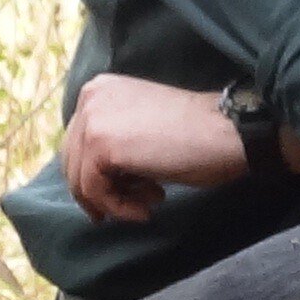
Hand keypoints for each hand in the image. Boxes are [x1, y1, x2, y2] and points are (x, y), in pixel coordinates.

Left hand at [65, 72, 251, 221]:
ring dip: (114, 202)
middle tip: (136, 205)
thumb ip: (115, 138)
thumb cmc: (198, 133)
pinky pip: (94, 191)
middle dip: (102, 191)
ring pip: (80, 181)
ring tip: (148, 206)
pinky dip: (119, 207)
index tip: (127, 193)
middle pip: (73, 162)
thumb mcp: (143, 127)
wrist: (225, 132)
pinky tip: (146, 210)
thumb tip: (94, 178)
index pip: (79, 142)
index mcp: (99, 89)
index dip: (98, 175)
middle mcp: (89, 98)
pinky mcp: (100, 145)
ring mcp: (92, 119)